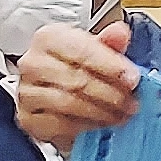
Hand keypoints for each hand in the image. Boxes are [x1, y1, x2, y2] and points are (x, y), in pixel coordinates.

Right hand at [11, 17, 139, 147]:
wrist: (55, 94)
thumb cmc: (74, 69)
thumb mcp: (94, 51)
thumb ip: (109, 42)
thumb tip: (120, 33)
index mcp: (49, 38)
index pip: (81, 50)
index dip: (110, 65)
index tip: (132, 78)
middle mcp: (33, 64)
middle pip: (76, 79)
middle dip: (110, 94)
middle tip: (131, 103)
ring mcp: (27, 93)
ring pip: (68, 103)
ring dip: (100, 112)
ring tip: (120, 115)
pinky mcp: (29, 119)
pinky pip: (60, 125)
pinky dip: (85, 126)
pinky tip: (101, 124)